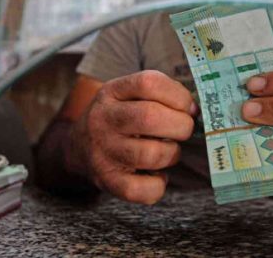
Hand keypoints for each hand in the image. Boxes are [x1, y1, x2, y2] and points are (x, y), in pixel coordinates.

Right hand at [69, 71, 194, 204]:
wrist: (78, 145)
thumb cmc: (120, 115)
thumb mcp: (130, 93)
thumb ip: (161, 93)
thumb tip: (194, 111)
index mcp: (112, 91)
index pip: (149, 83)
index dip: (178, 95)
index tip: (189, 107)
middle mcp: (104, 119)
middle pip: (151, 117)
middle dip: (181, 125)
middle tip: (183, 129)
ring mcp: (103, 151)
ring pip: (151, 154)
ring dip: (172, 153)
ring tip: (168, 150)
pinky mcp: (107, 180)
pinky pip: (141, 189)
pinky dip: (158, 185)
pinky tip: (157, 174)